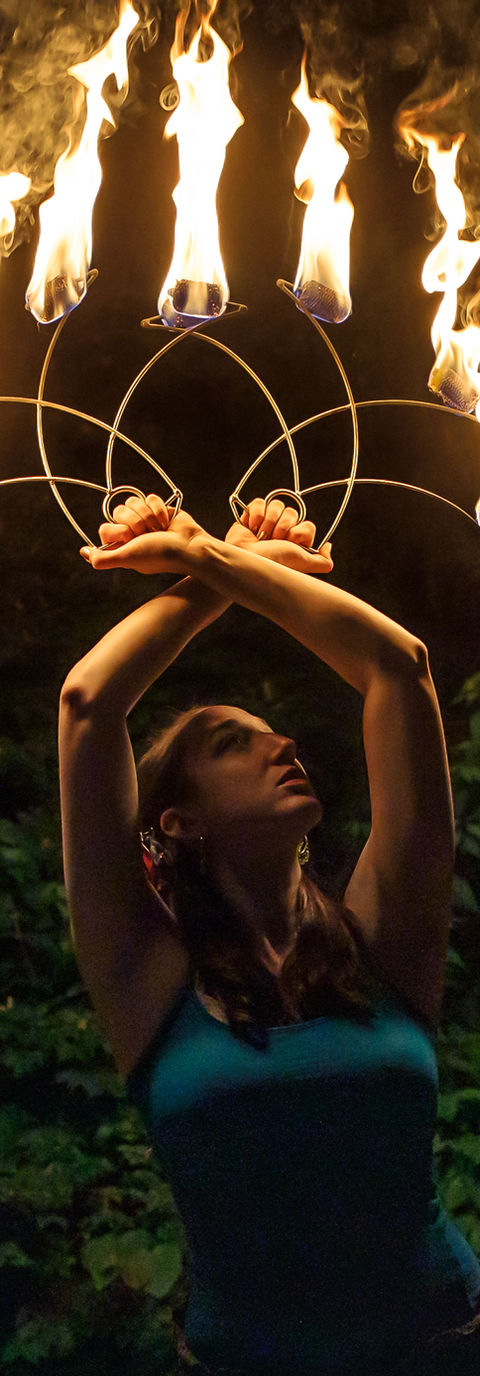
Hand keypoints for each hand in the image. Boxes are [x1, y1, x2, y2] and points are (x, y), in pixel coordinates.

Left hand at [79, 495, 203, 574]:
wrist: (188, 546)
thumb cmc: (160, 555)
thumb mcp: (129, 558)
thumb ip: (104, 558)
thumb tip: (85, 553)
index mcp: (122, 545)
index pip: (105, 528)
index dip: (118, 531)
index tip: (129, 539)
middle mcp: (131, 532)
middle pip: (118, 512)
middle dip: (136, 522)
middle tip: (147, 534)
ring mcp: (144, 519)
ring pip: (133, 502)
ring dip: (148, 516)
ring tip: (159, 529)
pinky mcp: (157, 508)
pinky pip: (148, 497)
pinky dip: (159, 509)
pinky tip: (166, 522)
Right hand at [225, 498, 332, 574]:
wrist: (243, 561)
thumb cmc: (272, 563)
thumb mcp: (303, 564)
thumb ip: (322, 561)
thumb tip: (328, 546)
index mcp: (296, 542)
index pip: (307, 525)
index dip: (298, 533)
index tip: (289, 544)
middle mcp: (283, 531)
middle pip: (293, 512)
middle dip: (283, 527)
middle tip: (273, 541)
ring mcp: (267, 522)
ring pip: (277, 505)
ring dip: (269, 522)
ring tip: (261, 536)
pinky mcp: (251, 515)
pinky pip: (260, 502)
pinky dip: (256, 514)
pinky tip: (251, 528)